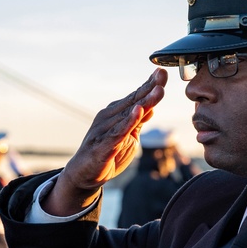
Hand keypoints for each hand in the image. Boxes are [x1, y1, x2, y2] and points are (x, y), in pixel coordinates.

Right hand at [46, 69, 166, 215]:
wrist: (83, 175)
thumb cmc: (106, 155)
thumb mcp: (127, 138)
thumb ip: (137, 123)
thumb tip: (150, 109)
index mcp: (116, 114)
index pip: (136, 97)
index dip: (149, 85)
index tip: (163, 72)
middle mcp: (109, 118)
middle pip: (134, 101)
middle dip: (149, 87)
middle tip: (163, 74)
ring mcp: (105, 130)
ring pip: (128, 114)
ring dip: (144, 101)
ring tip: (158, 89)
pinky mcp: (103, 145)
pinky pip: (118, 132)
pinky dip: (129, 121)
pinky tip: (138, 111)